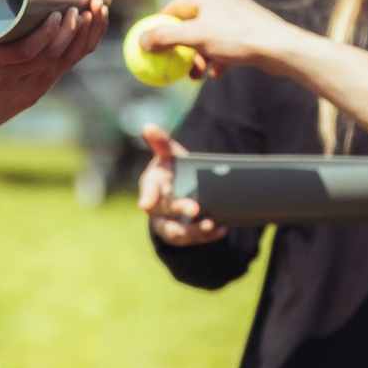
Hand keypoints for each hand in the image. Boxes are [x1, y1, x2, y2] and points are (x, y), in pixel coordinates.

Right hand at [0, 0, 109, 139]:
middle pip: (46, 57)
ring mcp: (11, 92)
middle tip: (78, 11)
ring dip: (69, 44)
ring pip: (50, 68)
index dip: (47, 32)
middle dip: (67, 33)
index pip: (26, 49)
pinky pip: (46, 76)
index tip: (57, 12)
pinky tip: (69, 42)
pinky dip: (61, 58)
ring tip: (80, 21)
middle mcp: (1, 78)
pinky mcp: (17, 99)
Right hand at [135, 124, 225, 246]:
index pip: (148, 190)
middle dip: (179, 209)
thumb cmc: (174, 170)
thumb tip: (148, 127)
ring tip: (211, 225)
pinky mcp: (181, 237)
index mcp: (152, 184)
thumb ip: (161, 142)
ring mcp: (167, 224)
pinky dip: (207, 237)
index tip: (145, 204)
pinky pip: (191, 241)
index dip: (147, 196)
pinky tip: (221, 229)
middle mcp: (156, 207)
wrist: (180, 192)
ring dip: (193, 231)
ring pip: (175, 233)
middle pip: (165, 211)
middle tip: (195, 208)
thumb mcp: (170, 155)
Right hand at [140, 0, 305, 75]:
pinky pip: (225, 45)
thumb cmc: (237, 39)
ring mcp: (237, 16)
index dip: (159, 25)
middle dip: (181, 48)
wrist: (279, 48)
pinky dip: (218, 59)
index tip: (150, 43)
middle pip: (191, 25)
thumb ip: (165, 38)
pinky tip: (219, 74)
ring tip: (198, 75)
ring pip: (208, 37)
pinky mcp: (250, 30)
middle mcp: (222, 2)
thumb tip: (141, 40)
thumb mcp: (195, 38)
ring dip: (198, 57)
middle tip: (176, 66)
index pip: (174, 7)